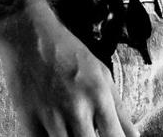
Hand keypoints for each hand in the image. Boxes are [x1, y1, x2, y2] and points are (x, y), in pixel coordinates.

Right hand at [0, 0, 139, 136]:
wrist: (30, 36)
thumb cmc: (68, 52)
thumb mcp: (102, 73)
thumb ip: (119, 108)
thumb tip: (134, 136)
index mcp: (98, 96)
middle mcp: (77, 108)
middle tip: (88, 135)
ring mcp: (51, 116)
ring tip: (74, 133)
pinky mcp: (28, 120)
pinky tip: (55, 134)